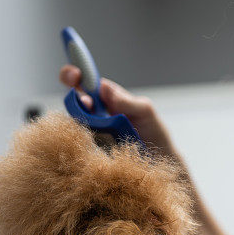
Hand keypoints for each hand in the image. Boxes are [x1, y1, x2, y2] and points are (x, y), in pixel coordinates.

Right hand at [59, 65, 175, 153]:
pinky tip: (97, 143)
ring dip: (82, 120)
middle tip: (88, 103)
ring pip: (74, 121)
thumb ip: (125, 100)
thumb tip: (103, 86)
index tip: (76, 75)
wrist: (159, 160)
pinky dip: (82, 139)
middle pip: (74, 99)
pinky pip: (79, 141)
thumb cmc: (154, 132)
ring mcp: (91, 130)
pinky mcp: (90, 149)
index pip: (85, 80)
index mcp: (107, 96)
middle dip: (75, 96)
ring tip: (100, 125)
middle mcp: (95, 111)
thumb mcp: (144, 111)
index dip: (75, 74)